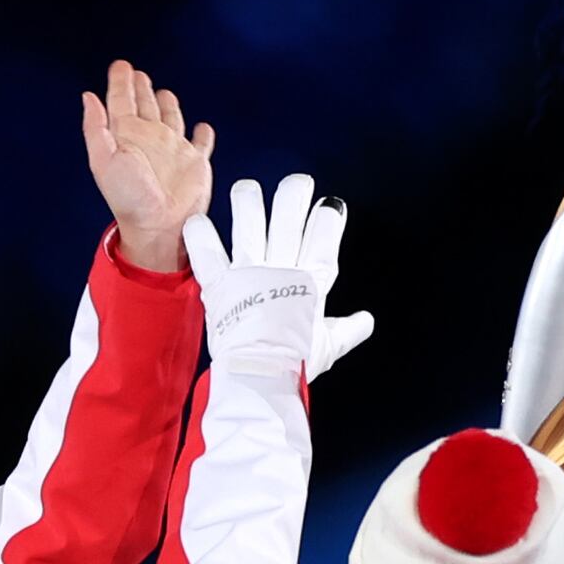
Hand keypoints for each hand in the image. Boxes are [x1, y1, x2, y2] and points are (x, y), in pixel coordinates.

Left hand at [78, 58, 213, 272]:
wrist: (159, 225)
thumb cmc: (130, 198)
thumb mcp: (104, 160)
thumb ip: (96, 128)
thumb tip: (89, 97)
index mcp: (128, 136)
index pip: (122, 101)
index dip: (120, 82)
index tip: (121, 66)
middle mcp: (150, 139)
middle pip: (145, 105)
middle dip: (141, 88)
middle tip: (138, 73)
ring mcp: (173, 149)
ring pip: (171, 118)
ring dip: (167, 104)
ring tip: (163, 92)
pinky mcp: (195, 162)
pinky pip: (201, 143)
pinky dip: (203, 134)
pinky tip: (202, 127)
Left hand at [190, 173, 377, 380]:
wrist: (262, 379)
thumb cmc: (299, 364)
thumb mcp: (330, 346)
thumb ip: (348, 330)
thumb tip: (367, 322)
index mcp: (311, 283)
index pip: (323, 238)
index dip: (327, 219)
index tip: (329, 205)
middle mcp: (281, 270)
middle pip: (289, 222)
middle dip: (293, 197)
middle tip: (296, 183)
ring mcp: (249, 275)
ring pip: (249, 227)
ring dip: (248, 204)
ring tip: (246, 190)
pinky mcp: (220, 286)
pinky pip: (207, 255)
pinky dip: (200, 238)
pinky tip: (196, 222)